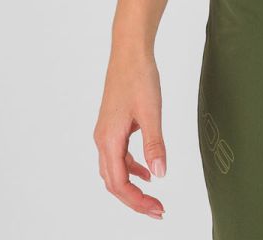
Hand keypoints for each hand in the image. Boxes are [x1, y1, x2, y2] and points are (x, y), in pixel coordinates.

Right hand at [94, 47, 167, 219]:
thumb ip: (154, 144)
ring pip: (115, 170)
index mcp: (109, 139)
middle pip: (114, 182)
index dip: (137, 201)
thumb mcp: (151, 112)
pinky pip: (119, 155)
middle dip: (134, 200)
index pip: (119, 183)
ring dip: (132, 185)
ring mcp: (106, 132)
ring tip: (154, 197)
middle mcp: (102, 139)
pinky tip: (147, 170)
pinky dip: (132, 167)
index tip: (157, 209)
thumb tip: (160, 174)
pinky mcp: (113, 125)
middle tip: (157, 210)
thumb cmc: (139, 77)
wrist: (129, 51)